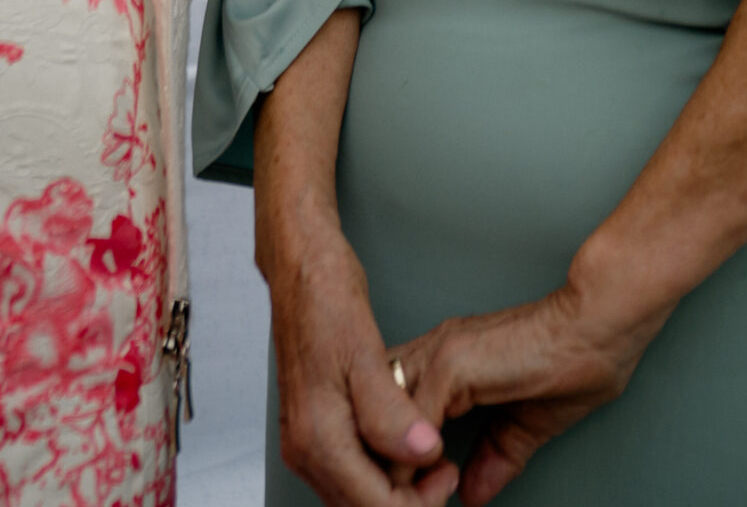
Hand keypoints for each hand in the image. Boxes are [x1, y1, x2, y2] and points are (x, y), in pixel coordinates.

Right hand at [266, 217, 455, 506]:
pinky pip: (349, 469)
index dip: (417, 504)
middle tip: (445, 473)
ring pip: (354, 494)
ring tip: (433, 460)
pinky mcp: (313, 425)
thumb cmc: (326, 294)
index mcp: (317, 436)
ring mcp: (305, 438)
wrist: (300, 263)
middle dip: (408, 501)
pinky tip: (405, 448)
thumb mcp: (364, 351)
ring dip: (395, 489)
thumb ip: (390, 411)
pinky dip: (380, 470)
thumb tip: (422, 452)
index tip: (446, 477)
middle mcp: (304, 446)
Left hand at [393, 280, 664, 506]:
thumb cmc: (574, 362)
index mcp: (445, 362)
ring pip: (383, 421)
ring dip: (394, 469)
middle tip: (400, 505)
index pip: (389, 410)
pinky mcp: (452, 364)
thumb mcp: (525, 425)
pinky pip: (411, 423)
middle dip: (383, 465)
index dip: (392, 456)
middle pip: (374, 414)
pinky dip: (413, 461)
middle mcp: (432, 352)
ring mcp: (438, 355)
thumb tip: (472, 493)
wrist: (600, 326)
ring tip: (412, 503)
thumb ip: (493, 455)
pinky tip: (434, 483)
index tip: (409, 496)